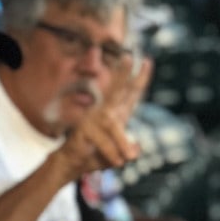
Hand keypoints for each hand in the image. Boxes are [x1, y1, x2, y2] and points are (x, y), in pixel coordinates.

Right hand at [56, 58, 151, 177]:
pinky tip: (118, 162)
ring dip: (121, 144)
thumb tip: (136, 150)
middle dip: (124, 74)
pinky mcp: (84, 130)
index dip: (140, 78)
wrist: (72, 163)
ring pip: (113, 127)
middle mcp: (105, 112)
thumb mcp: (119, 152)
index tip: (147, 60)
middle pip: (117, 91)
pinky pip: (103, 142)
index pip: (130, 94)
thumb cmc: (96, 155)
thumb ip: (129, 148)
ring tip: (128, 158)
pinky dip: (111, 154)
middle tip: (130, 57)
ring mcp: (93, 120)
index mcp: (116, 113)